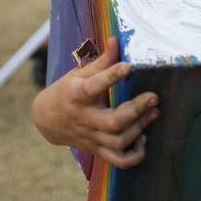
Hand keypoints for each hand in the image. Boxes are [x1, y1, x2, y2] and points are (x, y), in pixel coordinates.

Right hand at [31, 36, 159, 169]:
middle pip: (113, 122)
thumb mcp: (78, 74)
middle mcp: (85, 119)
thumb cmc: (66, 92)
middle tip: (154, 97)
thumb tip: (117, 40)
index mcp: (77, 95)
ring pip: (118, 141)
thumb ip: (101, 61)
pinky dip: (134, 156)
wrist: (46, 120)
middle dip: (136, 110)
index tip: (128, 66)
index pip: (94, 86)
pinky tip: (143, 139)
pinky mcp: (97, 149)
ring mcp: (91, 137)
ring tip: (154, 112)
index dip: (111, 76)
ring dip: (139, 128)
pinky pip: (118, 160)